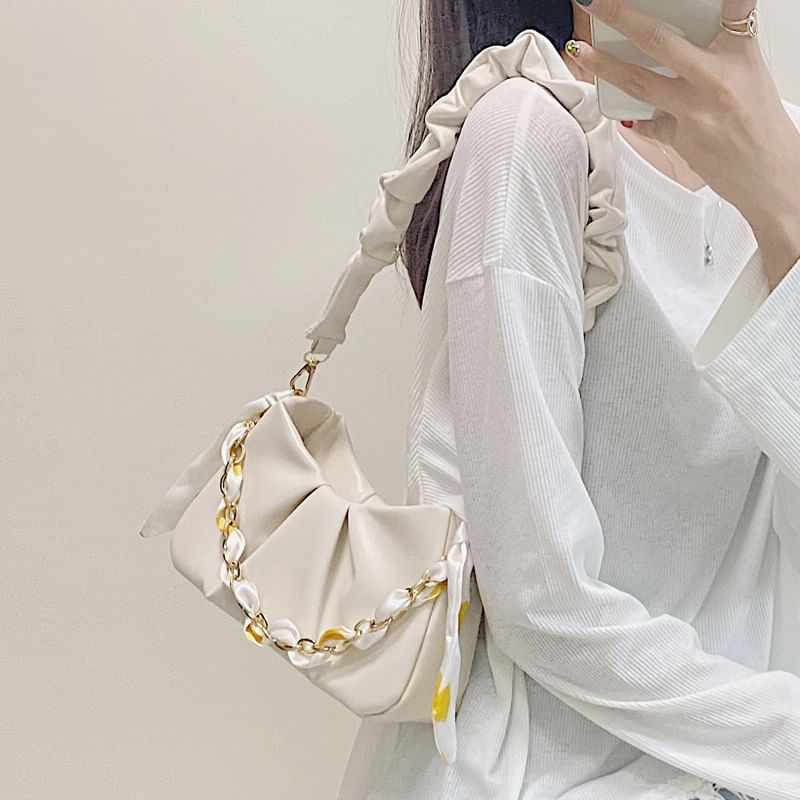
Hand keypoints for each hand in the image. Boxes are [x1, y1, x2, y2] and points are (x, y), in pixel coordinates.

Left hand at [567, 0, 799, 289]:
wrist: (768, 175)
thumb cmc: (761, 124)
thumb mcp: (752, 72)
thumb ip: (727, 44)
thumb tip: (718, 15)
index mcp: (738, 56)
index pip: (728, 10)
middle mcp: (713, 81)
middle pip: (660, 43)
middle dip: (625, 20)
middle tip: (601, 6)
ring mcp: (692, 112)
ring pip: (639, 82)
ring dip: (605, 66)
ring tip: (583, 52)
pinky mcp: (678, 139)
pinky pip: (648, 122)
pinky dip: (638, 115)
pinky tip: (627, 113)